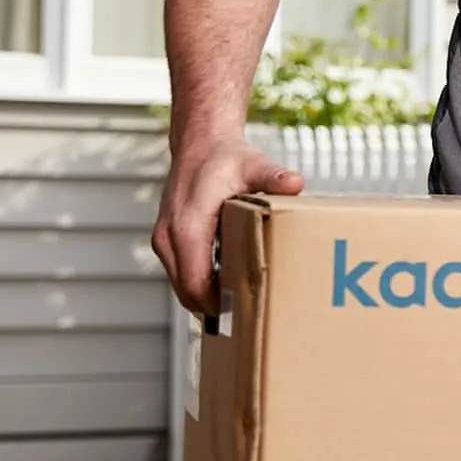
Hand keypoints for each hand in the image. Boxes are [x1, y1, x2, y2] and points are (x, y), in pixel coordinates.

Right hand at [152, 136, 303, 312]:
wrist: (200, 143)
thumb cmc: (226, 156)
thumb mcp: (253, 164)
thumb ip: (273, 177)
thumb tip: (295, 183)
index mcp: (187, 227)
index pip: (194, 283)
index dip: (216, 304)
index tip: (244, 315)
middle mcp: (168, 237)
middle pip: (186, 291)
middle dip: (214, 307)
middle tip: (249, 316)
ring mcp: (165, 240)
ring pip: (182, 284)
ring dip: (206, 296)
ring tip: (241, 303)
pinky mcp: (168, 240)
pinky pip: (183, 272)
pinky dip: (201, 281)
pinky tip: (229, 282)